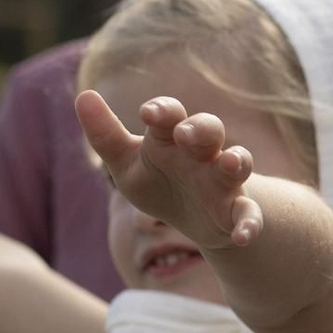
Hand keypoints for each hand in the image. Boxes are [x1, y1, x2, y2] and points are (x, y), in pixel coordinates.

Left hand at [75, 92, 263, 252]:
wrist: (197, 218)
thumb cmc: (160, 181)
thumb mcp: (127, 163)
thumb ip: (105, 134)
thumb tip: (83, 96)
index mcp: (172, 138)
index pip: (170, 115)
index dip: (162, 111)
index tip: (148, 114)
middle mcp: (201, 154)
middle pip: (210, 129)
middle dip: (200, 129)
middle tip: (185, 134)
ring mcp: (223, 181)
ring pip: (237, 163)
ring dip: (236, 161)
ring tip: (230, 163)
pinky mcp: (237, 211)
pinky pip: (249, 214)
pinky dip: (249, 224)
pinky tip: (242, 237)